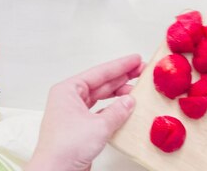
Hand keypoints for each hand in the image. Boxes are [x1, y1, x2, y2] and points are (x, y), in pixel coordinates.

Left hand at [25, 54, 144, 170]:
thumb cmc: (65, 147)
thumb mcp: (99, 125)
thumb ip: (117, 111)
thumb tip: (129, 101)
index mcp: (67, 90)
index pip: (99, 73)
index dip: (120, 66)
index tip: (135, 59)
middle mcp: (69, 100)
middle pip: (100, 84)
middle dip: (122, 78)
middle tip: (141, 72)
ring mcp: (74, 114)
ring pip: (101, 98)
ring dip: (118, 95)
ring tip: (137, 90)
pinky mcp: (80, 129)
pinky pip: (100, 113)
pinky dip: (113, 111)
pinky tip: (126, 110)